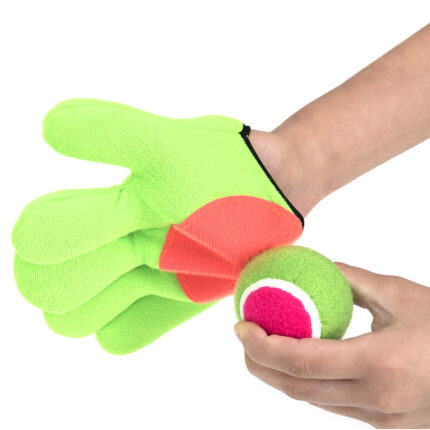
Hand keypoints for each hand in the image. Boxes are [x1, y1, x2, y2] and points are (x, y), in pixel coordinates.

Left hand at [234, 263, 429, 427]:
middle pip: (297, 390)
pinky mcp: (388, 427)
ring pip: (313, 402)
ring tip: (264, 349)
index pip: (300, 363)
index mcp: (378, 365)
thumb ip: (353, 281)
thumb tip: (318, 267)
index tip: (240, 327)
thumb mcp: (401, 294)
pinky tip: (302, 363)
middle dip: (260, 365)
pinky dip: (308, 385)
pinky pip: (334, 406)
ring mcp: (382, 420)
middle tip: (244, 337)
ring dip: (280, 378)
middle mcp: (376, 400)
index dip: (262, 347)